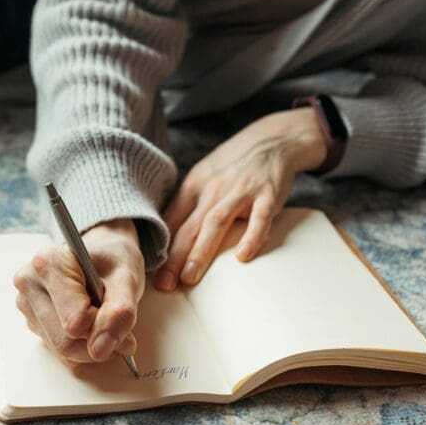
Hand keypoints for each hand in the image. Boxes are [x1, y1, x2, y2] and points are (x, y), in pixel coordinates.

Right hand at [13, 218, 143, 363]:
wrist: (103, 253)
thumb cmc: (112, 259)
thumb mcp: (127, 278)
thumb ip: (120, 312)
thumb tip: (101, 350)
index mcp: (48, 264)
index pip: (75, 321)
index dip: (103, 324)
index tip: (117, 310)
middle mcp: (29, 284)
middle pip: (65, 341)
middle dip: (98, 342)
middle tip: (121, 327)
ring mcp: (27, 304)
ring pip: (62, 350)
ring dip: (91, 346)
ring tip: (105, 320)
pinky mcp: (32, 321)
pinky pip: (59, 351)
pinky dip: (82, 347)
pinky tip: (90, 325)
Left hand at [155, 108, 326, 290]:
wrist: (273, 139)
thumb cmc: (233, 165)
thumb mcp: (204, 177)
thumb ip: (188, 205)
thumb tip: (165, 238)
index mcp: (194, 185)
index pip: (172, 220)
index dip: (161, 249)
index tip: (152, 275)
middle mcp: (213, 188)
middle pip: (189, 226)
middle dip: (174, 257)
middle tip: (164, 285)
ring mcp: (241, 190)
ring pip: (216, 222)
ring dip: (201, 250)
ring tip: (189, 277)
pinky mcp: (268, 194)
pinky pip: (259, 217)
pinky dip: (251, 236)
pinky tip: (243, 257)